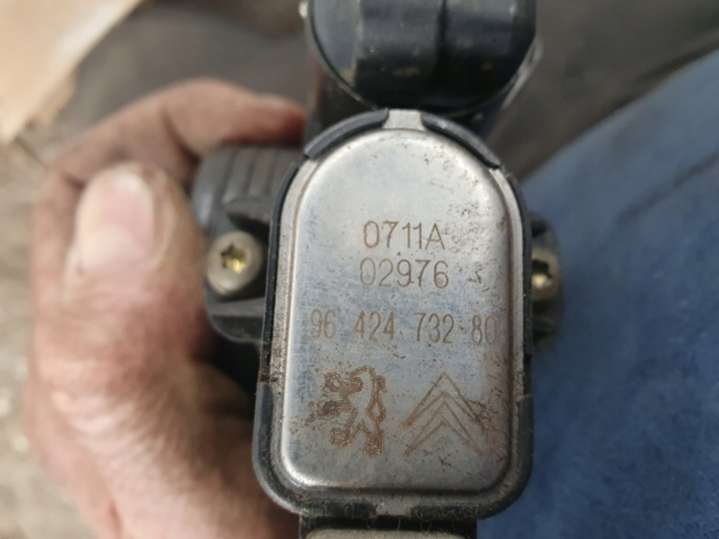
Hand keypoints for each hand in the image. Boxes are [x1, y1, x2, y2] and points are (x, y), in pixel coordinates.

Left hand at [25, 80, 304, 538]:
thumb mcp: (166, 482)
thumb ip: (121, 359)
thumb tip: (130, 202)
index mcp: (90, 353)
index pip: (92, 183)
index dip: (174, 128)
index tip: (269, 130)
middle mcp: (130, 330)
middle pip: (150, 182)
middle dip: (222, 139)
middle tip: (300, 141)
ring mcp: (188, 331)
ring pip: (204, 209)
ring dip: (257, 174)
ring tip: (317, 170)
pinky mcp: (243, 337)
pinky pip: (254, 247)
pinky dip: (291, 217)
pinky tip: (324, 230)